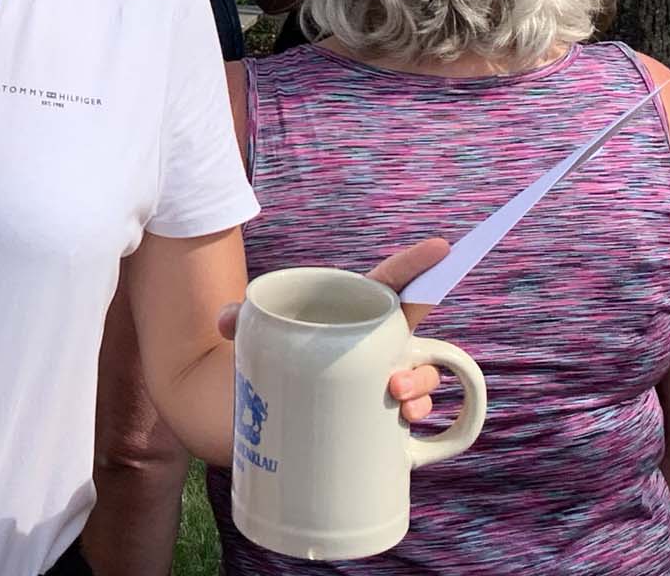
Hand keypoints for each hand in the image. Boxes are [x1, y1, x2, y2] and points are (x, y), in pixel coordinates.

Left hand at [216, 237, 451, 423]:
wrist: (259, 404)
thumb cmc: (270, 351)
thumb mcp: (255, 329)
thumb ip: (239, 317)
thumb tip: (227, 319)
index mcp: (353, 312)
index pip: (390, 283)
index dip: (416, 265)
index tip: (441, 246)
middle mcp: (374, 343)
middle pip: (414, 335)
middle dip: (419, 347)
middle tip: (396, 378)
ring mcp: (379, 376)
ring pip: (418, 376)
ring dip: (418, 386)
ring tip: (396, 397)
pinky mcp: (378, 412)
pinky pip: (412, 413)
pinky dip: (416, 417)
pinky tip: (404, 424)